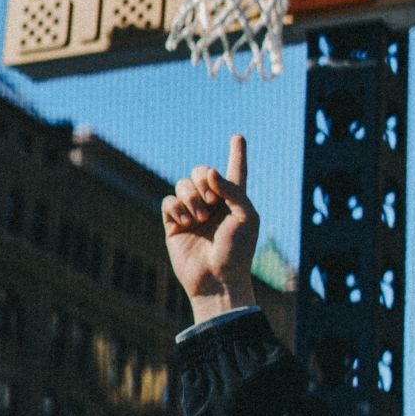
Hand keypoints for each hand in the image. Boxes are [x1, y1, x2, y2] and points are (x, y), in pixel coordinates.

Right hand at [163, 133, 261, 323]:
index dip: (237, 154)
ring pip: (183, 185)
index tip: (238, 136)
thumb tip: (209, 173)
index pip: (236, 172)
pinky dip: (176, 208)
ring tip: (200, 219)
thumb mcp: (246, 216)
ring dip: (191, 198)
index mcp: (235, 201)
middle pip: (201, 172)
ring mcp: (192, 213)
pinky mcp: (173, 224)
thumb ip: (232, 189)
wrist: (217, 279)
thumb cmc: (237, 251)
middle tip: (212, 202)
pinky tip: (186, 223)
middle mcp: (213, 204)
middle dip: (204, 180)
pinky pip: (168, 202)